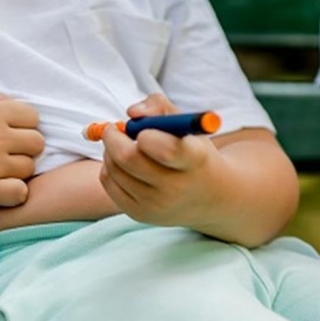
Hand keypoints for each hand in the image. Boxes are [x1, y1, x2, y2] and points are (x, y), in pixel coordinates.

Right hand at [0, 91, 43, 206]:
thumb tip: (17, 108)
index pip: (33, 117)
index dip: (23, 127)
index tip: (9, 134)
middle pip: (36, 143)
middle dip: (24, 148)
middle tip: (4, 154)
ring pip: (29, 168)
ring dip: (17, 171)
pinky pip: (20, 193)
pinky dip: (13, 193)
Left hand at [99, 94, 223, 227]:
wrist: (211, 197)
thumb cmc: (192, 150)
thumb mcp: (186, 124)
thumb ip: (159, 106)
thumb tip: (132, 112)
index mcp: (195, 160)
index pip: (166, 149)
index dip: (146, 134)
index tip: (142, 130)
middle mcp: (177, 187)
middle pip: (128, 159)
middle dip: (113, 137)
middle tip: (113, 129)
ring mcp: (157, 205)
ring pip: (113, 168)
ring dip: (109, 151)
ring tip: (122, 146)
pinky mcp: (139, 214)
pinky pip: (108, 182)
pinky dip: (109, 167)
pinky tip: (123, 165)